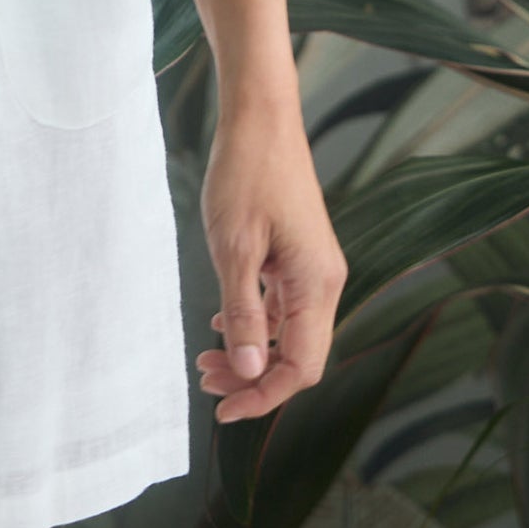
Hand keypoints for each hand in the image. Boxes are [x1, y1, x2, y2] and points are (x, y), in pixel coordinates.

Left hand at [195, 101, 345, 423]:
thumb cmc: (246, 174)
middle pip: (298, 356)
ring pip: (289, 332)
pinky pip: (283, 306)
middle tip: (205, 380)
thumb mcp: (235, 248)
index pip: (301, 367)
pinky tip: (225, 324)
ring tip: (207, 358)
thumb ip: (245, 312)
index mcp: (316, 284)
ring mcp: (312, 268)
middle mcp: (323, 281)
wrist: (260, 117)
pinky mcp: (298, 255)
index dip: (264, 396)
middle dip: (253, 378)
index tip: (223, 409)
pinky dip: (256, 323)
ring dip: (252, 352)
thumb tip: (250, 372)